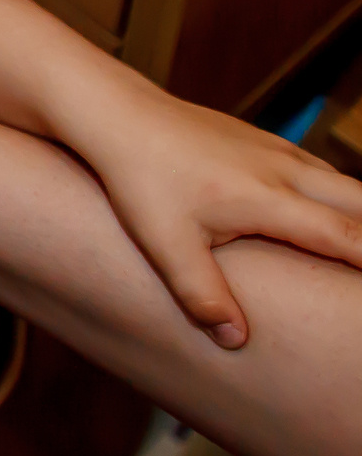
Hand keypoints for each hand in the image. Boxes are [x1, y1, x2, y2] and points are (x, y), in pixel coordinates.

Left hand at [61, 82, 361, 349]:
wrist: (118, 114)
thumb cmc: (140, 178)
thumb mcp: (166, 243)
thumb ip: (202, 294)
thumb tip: (234, 340)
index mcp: (271, 200)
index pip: (348, 237)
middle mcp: (286, 171)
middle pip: (360, 203)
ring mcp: (277, 151)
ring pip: (343, 182)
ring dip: (359, 213)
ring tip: (355, 248)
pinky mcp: (264, 141)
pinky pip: (319, 169)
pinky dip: (337, 194)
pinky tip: (330, 213)